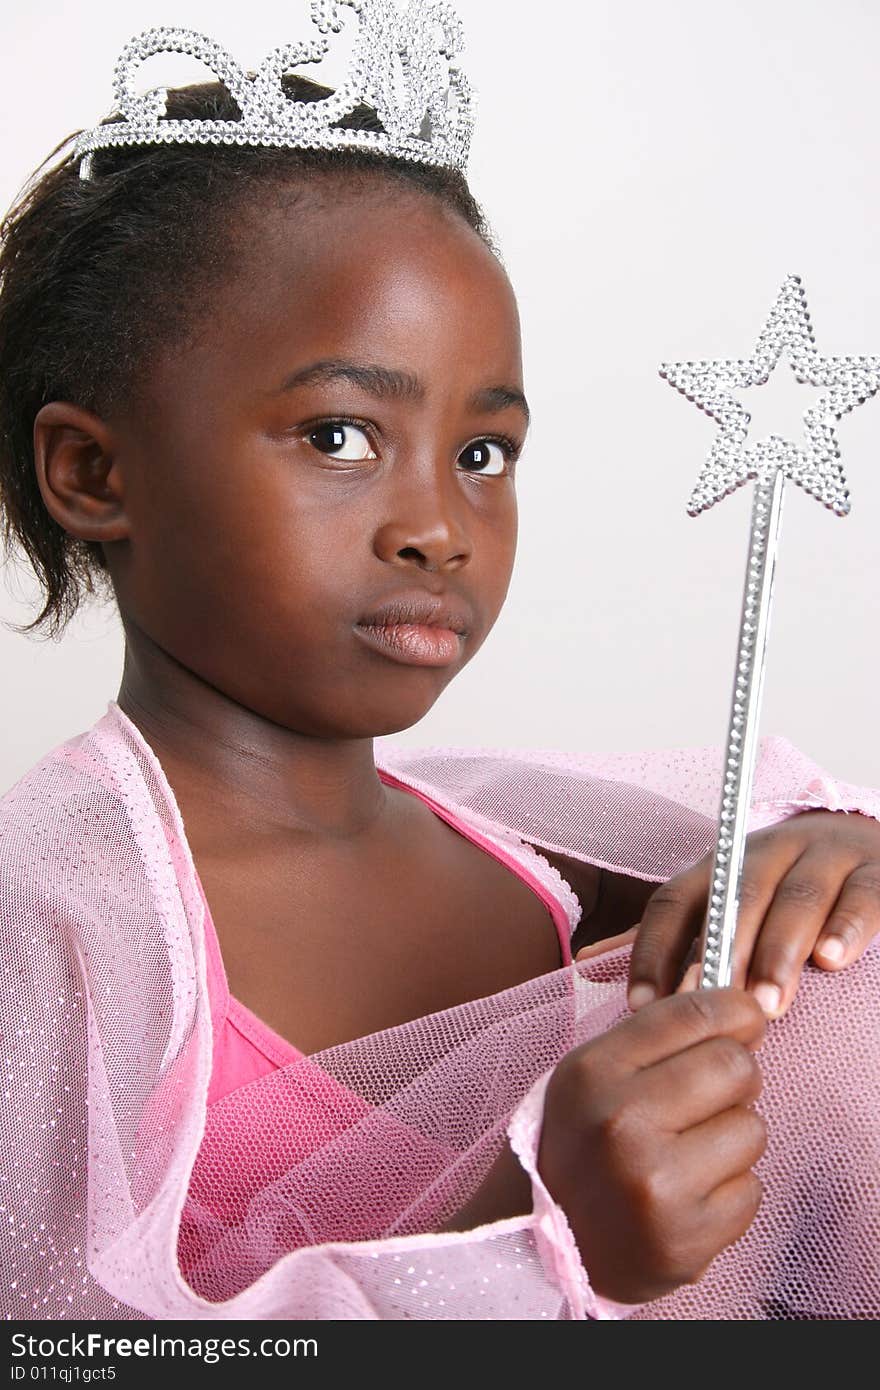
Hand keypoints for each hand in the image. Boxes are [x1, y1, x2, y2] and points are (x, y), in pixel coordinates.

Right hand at [537, 989, 766, 1304]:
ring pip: (752, 1129)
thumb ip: (658, 1037)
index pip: (692, 1014)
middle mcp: (622, 1123)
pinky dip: (731, 1192)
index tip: (746, 1019)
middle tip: (713, 1096)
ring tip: (692, 1154)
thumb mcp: (595, 1075)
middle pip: (736, 1066)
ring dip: (733, 1139)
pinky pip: (752, 1190)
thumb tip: (743, 1007)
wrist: (545, 1243)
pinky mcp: (686, 1238)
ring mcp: (656, 1185)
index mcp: (594, 1072)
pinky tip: (691, 1196)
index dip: (735, 1009)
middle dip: (736, 1078)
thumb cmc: (583, 1145)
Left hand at [615, 809, 879, 1018]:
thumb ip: (664, 939)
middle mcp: (768, 852)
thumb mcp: (720, 907)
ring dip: (779, 951)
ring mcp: (825, 856)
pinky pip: (863, 894)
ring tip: (770, 1003)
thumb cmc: (780, 891)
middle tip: (712, 1008)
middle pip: (735, 898)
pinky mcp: (877, 871)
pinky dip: (847, 925)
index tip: (642, 1005)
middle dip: (719, 956)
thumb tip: (584, 963)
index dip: (653, 950)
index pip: (674, 899)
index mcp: (720, 865)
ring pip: (798, 897)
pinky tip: (834, 959)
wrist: (867, 842)